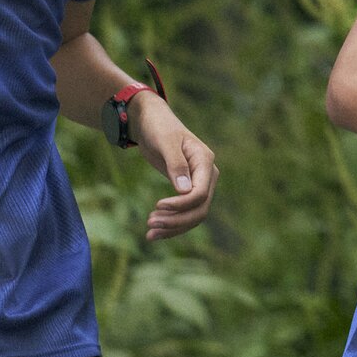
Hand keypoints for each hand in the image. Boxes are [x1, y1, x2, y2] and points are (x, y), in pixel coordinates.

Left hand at [130, 93, 217, 240]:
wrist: (150, 123)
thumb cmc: (158, 127)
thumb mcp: (165, 142)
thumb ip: (176, 164)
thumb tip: (185, 191)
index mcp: (204, 161)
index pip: (200, 192)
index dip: (181, 204)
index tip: (157, 206)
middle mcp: (207, 175)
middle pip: (199, 208)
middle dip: (176, 220)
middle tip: (150, 224)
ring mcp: (199, 183)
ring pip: (194, 215)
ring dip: (173, 227)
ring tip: (149, 233)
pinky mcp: (188, 190)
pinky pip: (185, 213)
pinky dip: (171, 225)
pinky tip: (154, 233)